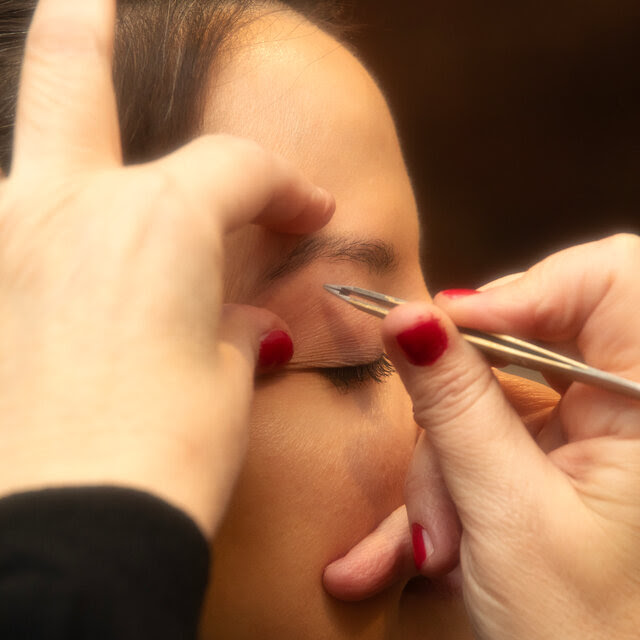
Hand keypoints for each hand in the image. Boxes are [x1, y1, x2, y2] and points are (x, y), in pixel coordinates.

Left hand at [0, 0, 332, 536]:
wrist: (67, 541)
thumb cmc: (163, 461)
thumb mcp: (223, 379)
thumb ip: (229, 324)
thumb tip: (239, 313)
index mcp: (158, 220)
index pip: (241, 168)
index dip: (287, 188)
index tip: (310, 215)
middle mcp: (65, 207)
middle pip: (74, 77)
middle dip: (91, 31)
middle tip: (95, 0)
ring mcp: (1, 244)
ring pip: (25, 163)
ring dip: (59, 154)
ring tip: (79, 158)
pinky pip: (12, 241)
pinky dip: (41, 240)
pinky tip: (60, 265)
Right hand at [326, 234, 639, 638]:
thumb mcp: (507, 517)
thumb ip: (456, 408)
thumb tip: (407, 320)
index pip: (608, 279)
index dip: (524, 289)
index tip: (443, 325)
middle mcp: (624, 409)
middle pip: (525, 338)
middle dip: (459, 401)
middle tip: (435, 451)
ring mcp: (582, 436)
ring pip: (486, 398)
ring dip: (441, 468)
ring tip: (433, 546)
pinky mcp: (546, 460)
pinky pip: (479, 441)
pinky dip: (442, 488)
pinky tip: (413, 550)